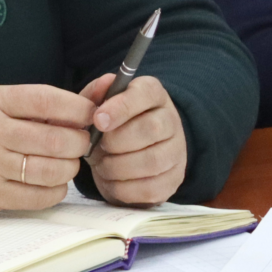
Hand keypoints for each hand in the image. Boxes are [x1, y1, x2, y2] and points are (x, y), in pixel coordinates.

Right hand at [0, 84, 94, 215]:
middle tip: (79, 143)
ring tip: (65, 163)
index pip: (46, 100)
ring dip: (69, 169)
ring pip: (51, 170)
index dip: (77, 108)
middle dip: (78, 143)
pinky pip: (38, 196)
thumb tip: (84, 108)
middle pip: (55, 139)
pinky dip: (55, 191)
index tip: (89, 114)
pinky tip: (51, 183)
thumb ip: (29, 104)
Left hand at [80, 73, 186, 205]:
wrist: (121, 154)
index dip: (121, 107)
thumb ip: (96, 93)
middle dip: (116, 141)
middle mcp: (171, 121)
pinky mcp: (173, 180)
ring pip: (152, 161)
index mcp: (152, 94)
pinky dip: (123, 187)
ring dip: (117, 166)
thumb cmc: (107, 124)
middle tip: (95, 147)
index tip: (98, 120)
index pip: (145, 93)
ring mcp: (177, 152)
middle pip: (152, 129)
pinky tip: (110, 179)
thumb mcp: (97, 104)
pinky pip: (150, 188)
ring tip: (100, 164)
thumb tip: (105, 82)